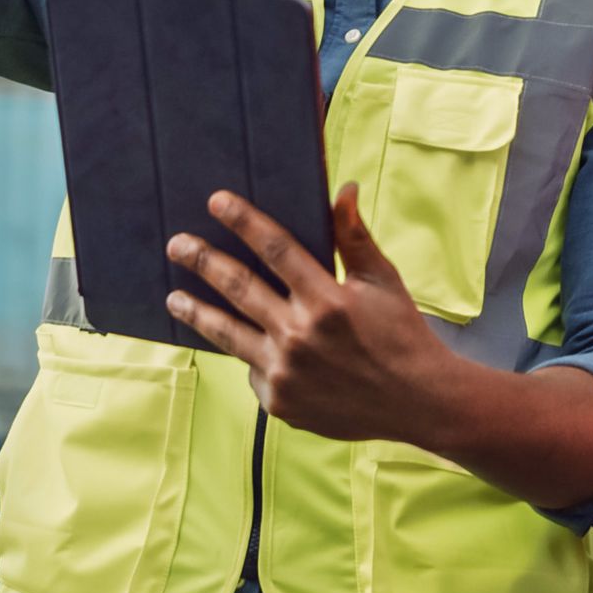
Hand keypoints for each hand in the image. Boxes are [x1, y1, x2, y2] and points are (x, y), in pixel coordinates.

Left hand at [166, 184, 454, 441]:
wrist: (417, 402)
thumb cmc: (401, 334)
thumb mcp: (383, 281)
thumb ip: (354, 237)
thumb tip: (342, 189)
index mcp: (327, 300)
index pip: (275, 248)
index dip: (244, 221)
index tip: (217, 201)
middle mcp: (300, 336)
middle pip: (239, 287)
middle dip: (203, 261)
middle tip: (177, 244)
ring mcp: (285, 373)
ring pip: (228, 333)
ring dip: (198, 311)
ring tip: (175, 297)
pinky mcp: (279, 402)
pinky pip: (252, 369)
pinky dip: (247, 353)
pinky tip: (242, 343)